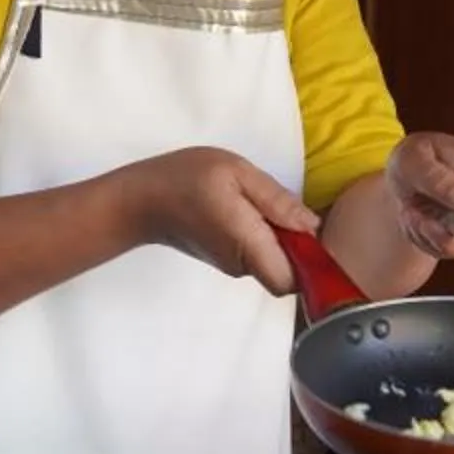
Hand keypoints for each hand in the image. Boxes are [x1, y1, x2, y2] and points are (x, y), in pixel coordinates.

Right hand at [115, 147, 318, 295]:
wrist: (141, 200)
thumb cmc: (186, 179)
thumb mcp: (237, 174)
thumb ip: (276, 200)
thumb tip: (312, 225)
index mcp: (248, 245)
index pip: (294, 280)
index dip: (312, 262)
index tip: (310, 231)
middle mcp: (243, 265)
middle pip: (288, 272)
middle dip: (299, 246)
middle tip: (286, 209)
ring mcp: (233, 266)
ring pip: (274, 262)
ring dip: (281, 238)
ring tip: (263, 204)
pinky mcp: (226, 260)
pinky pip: (258, 255)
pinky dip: (264, 237)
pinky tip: (251, 211)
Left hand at [384, 133, 453, 259]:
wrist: (403, 181)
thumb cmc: (416, 160)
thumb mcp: (415, 158)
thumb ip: (437, 177)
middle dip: (447, 227)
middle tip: (418, 212)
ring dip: (430, 234)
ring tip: (413, 213)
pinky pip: (447, 252)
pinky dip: (425, 241)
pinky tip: (417, 222)